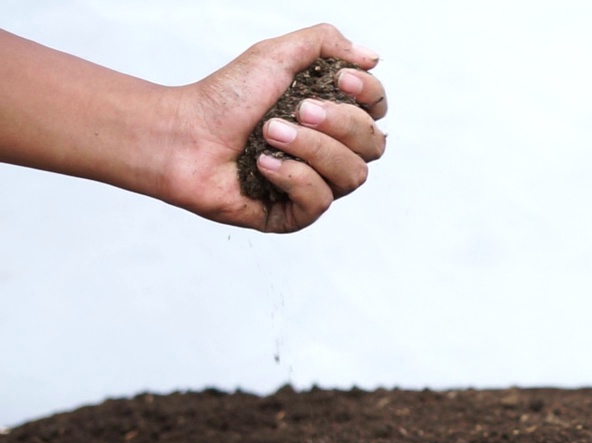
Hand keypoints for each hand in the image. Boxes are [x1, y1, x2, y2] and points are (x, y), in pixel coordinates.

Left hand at [159, 24, 387, 232]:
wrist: (181, 134)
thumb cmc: (224, 98)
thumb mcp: (276, 55)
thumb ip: (326, 44)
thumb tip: (371, 58)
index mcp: (330, 116)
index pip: (376, 111)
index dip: (368, 96)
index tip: (341, 81)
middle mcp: (329, 152)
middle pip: (372, 144)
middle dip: (338, 124)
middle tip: (297, 109)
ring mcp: (314, 184)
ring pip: (352, 175)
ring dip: (311, 149)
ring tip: (270, 134)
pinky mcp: (294, 214)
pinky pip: (319, 201)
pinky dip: (292, 177)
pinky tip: (263, 164)